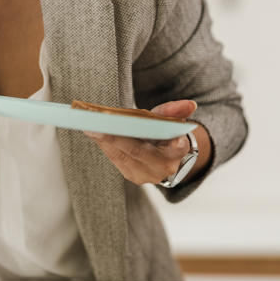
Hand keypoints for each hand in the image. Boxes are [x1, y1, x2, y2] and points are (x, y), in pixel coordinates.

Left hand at [84, 100, 199, 185]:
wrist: (168, 160)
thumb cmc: (168, 135)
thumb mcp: (173, 121)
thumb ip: (176, 111)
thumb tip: (191, 105)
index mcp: (178, 153)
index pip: (173, 147)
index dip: (160, 139)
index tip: (144, 130)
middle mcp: (162, 168)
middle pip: (136, 151)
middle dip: (115, 138)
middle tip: (96, 124)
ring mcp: (146, 175)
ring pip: (122, 156)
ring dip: (104, 140)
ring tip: (88, 125)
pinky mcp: (131, 175)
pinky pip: (116, 159)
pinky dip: (105, 144)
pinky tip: (93, 132)